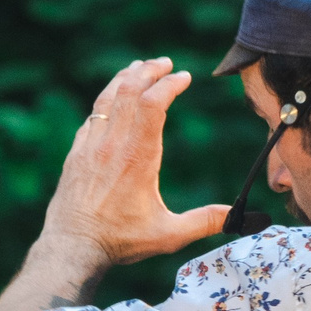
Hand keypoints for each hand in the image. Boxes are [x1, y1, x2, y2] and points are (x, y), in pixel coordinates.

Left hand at [40, 59, 228, 265]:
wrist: (72, 246)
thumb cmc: (120, 240)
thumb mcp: (169, 234)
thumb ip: (205, 221)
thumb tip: (238, 216)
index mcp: (138, 156)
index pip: (152, 103)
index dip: (169, 85)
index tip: (184, 77)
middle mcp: (113, 143)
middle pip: (129, 90)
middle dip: (149, 71)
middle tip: (165, 64)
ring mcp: (91, 145)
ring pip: (108, 98)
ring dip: (125, 78)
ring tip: (139, 68)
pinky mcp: (77, 153)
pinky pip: (93, 116)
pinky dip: (108, 100)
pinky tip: (114, 101)